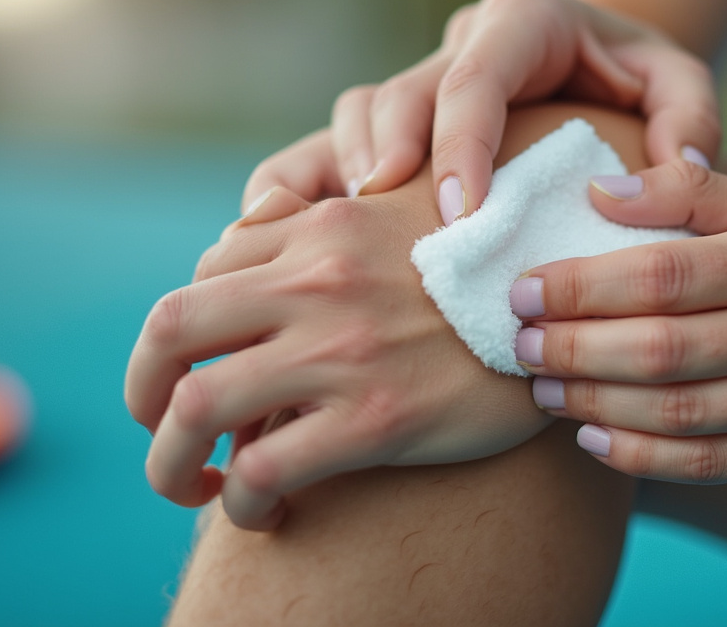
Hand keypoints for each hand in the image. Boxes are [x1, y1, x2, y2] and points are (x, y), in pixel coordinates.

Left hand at [126, 182, 551, 530]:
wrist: (583, 313)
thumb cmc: (498, 270)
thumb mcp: (416, 216)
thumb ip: (338, 221)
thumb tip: (261, 238)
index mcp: (326, 227)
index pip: (206, 269)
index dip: (189, 328)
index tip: (202, 367)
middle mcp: (319, 280)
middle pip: (169, 330)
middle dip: (142, 390)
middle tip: (160, 427)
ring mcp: (342, 351)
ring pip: (193, 407)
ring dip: (169, 461)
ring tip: (188, 486)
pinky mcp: (375, 420)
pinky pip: (263, 468)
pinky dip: (242, 500)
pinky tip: (265, 510)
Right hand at [242, 0, 720, 223]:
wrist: (598, 64)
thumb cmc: (639, 76)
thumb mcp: (681, 82)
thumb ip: (690, 118)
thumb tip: (675, 174)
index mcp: (523, 21)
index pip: (477, 78)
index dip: (459, 144)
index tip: (457, 212)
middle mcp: (461, 45)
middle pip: (402, 93)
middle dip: (386, 157)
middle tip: (383, 224)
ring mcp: (425, 82)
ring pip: (359, 114)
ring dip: (348, 174)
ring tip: (351, 239)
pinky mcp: (401, 120)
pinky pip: (337, 142)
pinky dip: (315, 186)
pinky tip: (300, 240)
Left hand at [512, 160, 726, 492]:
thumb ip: (688, 193)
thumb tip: (595, 191)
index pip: (663, 272)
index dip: (582, 284)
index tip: (523, 287)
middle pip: (659, 346)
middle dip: (574, 347)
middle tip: (518, 342)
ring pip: (673, 410)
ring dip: (592, 401)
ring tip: (541, 385)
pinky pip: (702, 463)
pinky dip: (638, 454)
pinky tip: (591, 437)